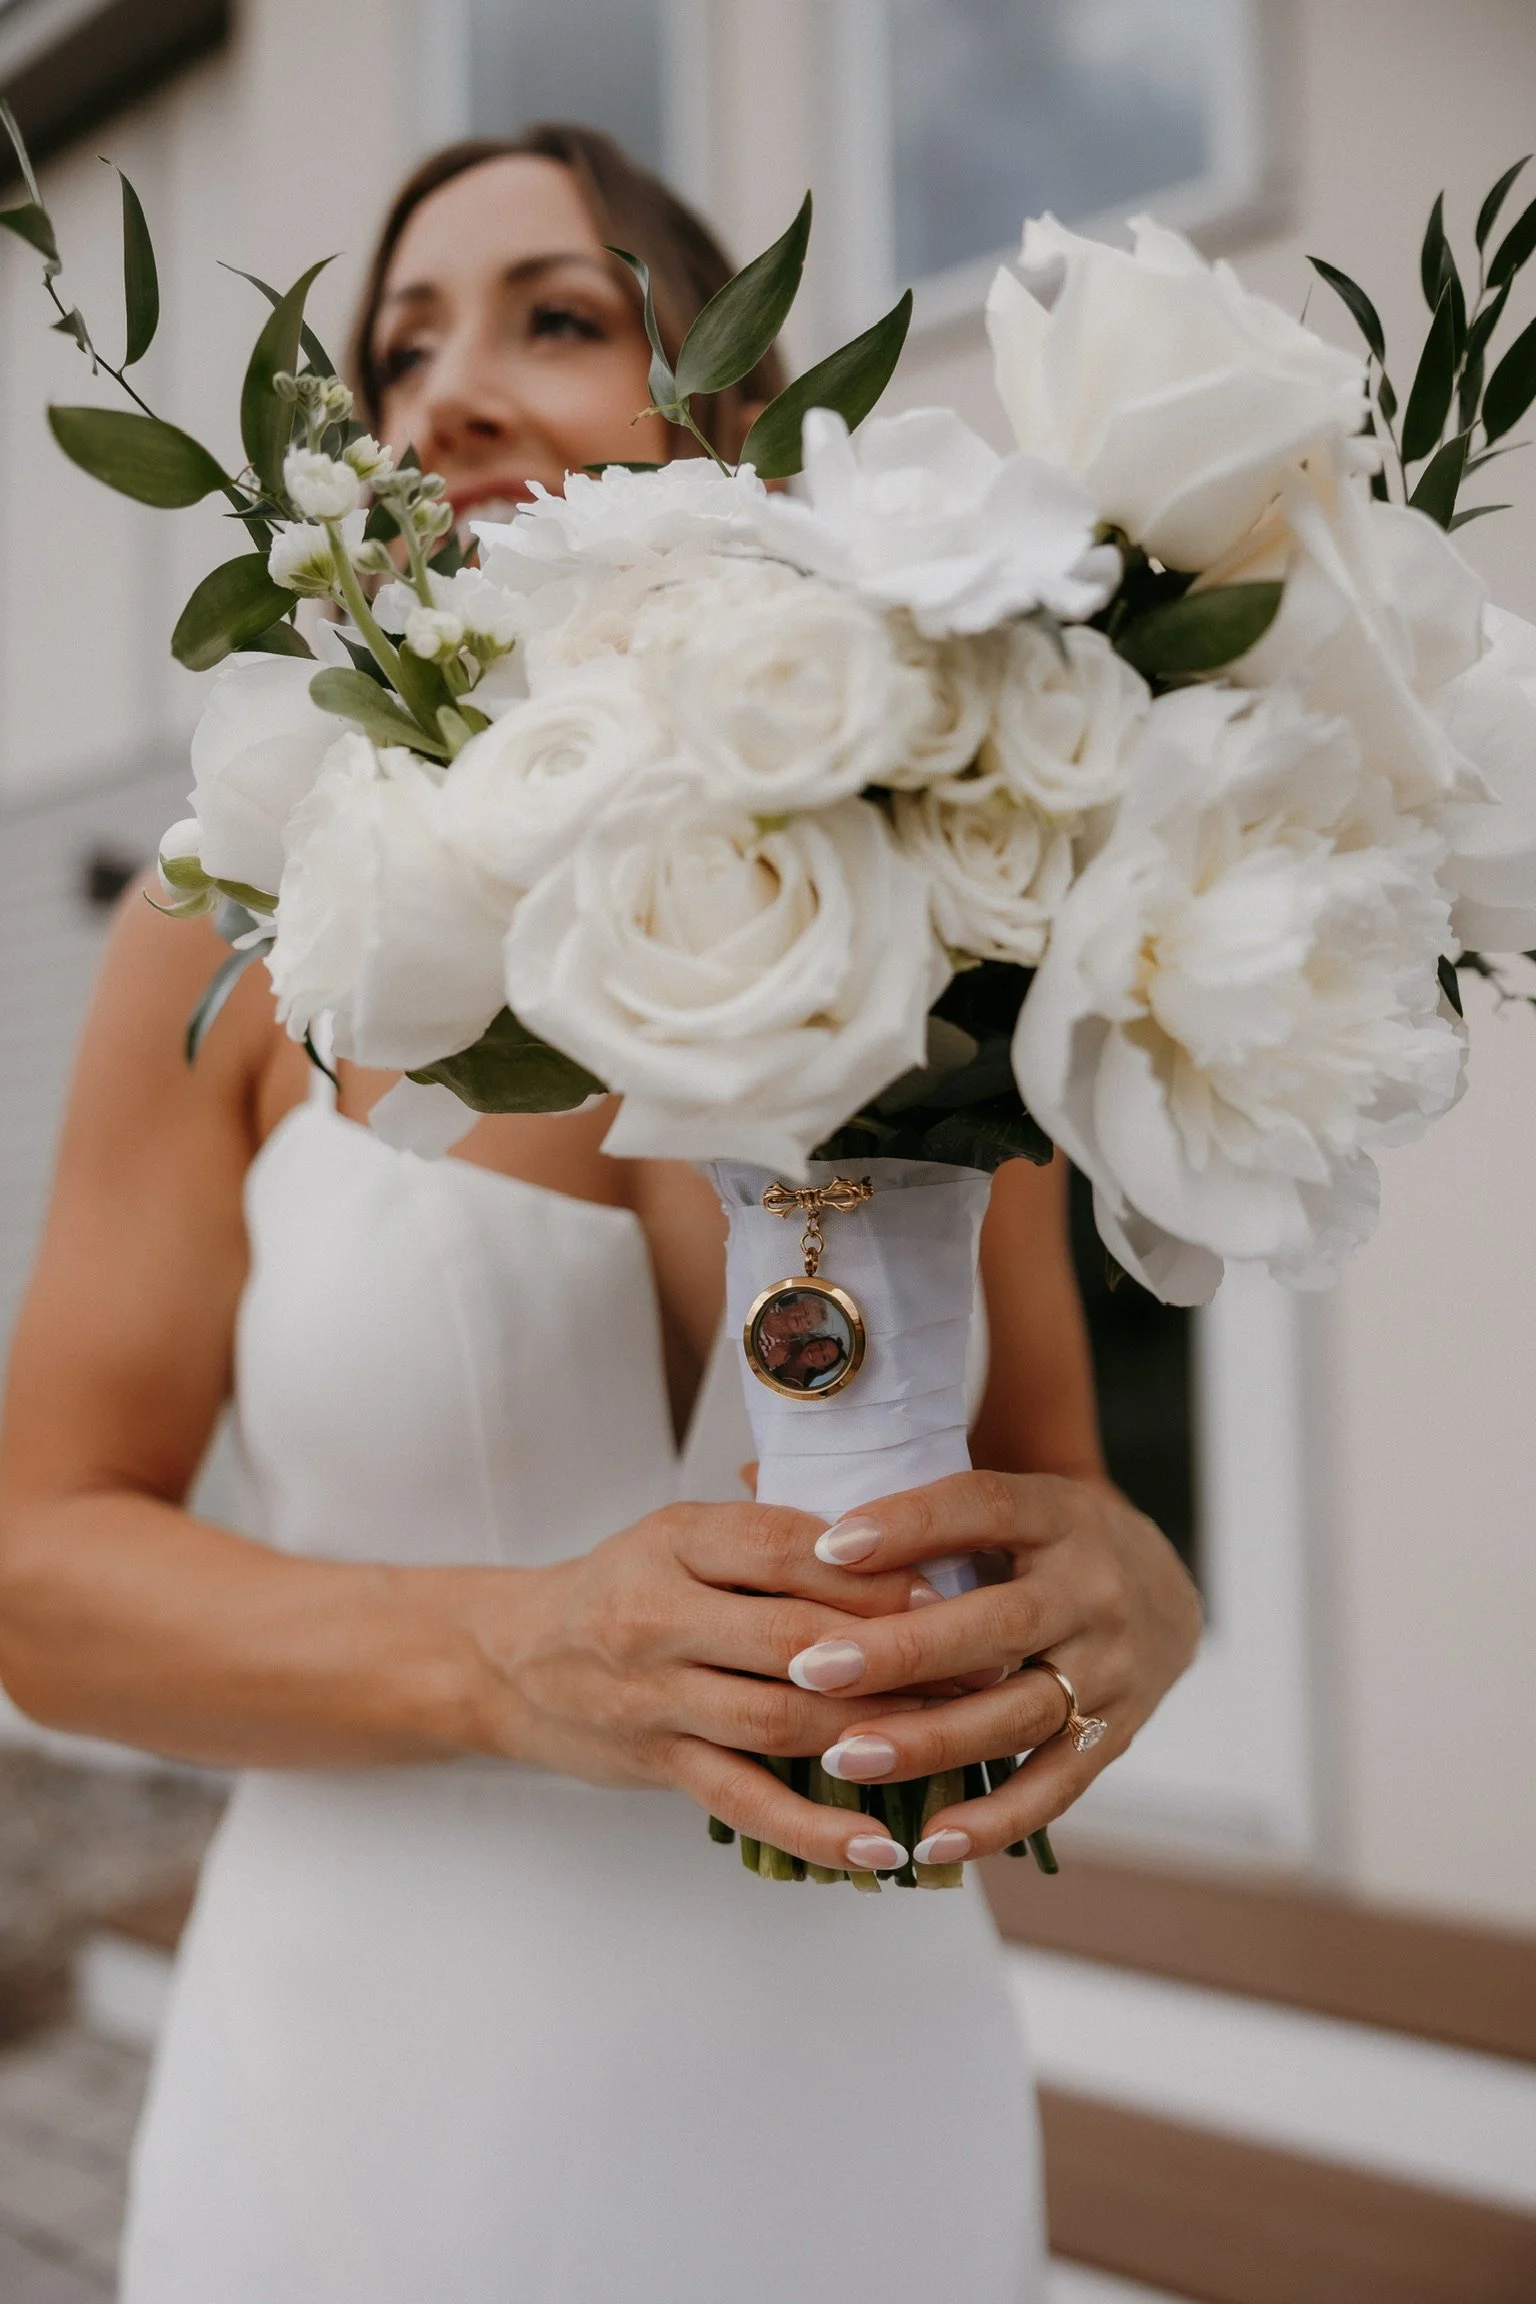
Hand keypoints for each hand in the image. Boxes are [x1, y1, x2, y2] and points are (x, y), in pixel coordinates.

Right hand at [462, 1502, 938, 1874]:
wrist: (512, 1658)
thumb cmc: (623, 1587)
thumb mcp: (682, 1536)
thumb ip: (771, 1538)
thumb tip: (904, 1543)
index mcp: (676, 1538)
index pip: (787, 1546)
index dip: (873, 1571)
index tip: (949, 1587)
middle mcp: (659, 1613)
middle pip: (796, 1637)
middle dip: (898, 1657)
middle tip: (982, 1668)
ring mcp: (656, 1695)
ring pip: (781, 1720)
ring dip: (875, 1735)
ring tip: (956, 1744)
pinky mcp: (659, 1763)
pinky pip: (747, 1801)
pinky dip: (818, 1830)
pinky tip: (882, 1849)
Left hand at [778, 1470, 1201, 1863]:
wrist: (1166, 1588)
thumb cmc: (1040, 1541)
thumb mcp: (994, 1500)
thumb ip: (889, 1496)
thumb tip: (748, 1481)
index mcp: (1058, 1510)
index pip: (982, 1506)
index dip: (907, 1526)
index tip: (825, 1546)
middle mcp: (1093, 1586)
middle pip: (994, 1622)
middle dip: (899, 1652)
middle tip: (809, 1669)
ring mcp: (1111, 1667)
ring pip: (1017, 1711)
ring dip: (930, 1740)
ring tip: (845, 1757)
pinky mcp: (1117, 1736)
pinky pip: (1054, 1787)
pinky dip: (994, 1820)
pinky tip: (929, 1841)